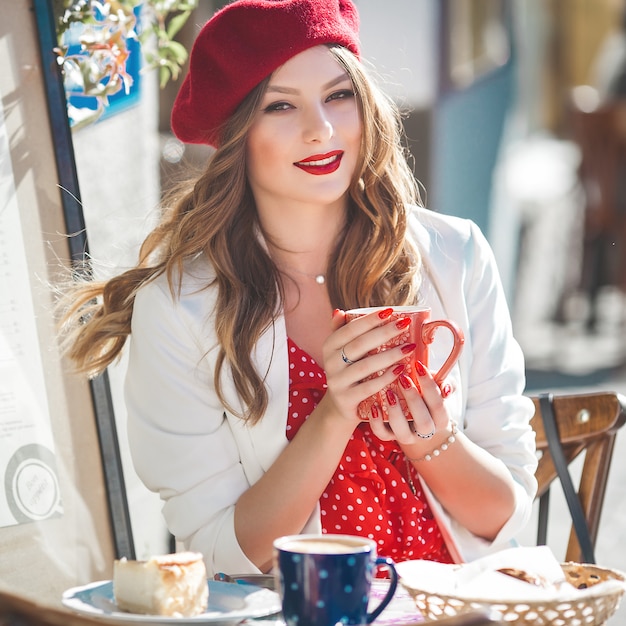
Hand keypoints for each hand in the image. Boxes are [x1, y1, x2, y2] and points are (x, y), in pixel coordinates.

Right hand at [320, 308, 414, 423]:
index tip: (390, 311)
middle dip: (384, 332)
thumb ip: (341, 331)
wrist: (340, 407)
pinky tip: (401, 370)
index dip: (370, 320)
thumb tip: (339, 311)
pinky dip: (386, 378)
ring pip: (365, 366)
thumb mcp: (341, 352)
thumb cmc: (348, 372)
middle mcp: (330, 363)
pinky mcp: (346, 400)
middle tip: (405, 324)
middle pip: (359, 345)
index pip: (350, 329)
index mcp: (329, 347)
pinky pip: (369, 387)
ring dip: (390, 355)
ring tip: (409, 347)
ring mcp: (337, 383)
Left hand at [368, 361, 452, 447]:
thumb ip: (445, 383)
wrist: (413, 416)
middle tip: (403, 378)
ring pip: (403, 432)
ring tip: (388, 392)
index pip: (438, 405)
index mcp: (440, 419)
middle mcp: (426, 432)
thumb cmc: (425, 395)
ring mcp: (407, 436)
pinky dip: (376, 422)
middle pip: (424, 422)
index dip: (430, 386)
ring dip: (395, 412)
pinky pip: (382, 434)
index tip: (419, 366)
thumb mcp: (438, 386)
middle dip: (413, 399)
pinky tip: (374, 406)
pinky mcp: (389, 436)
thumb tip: (445, 387)